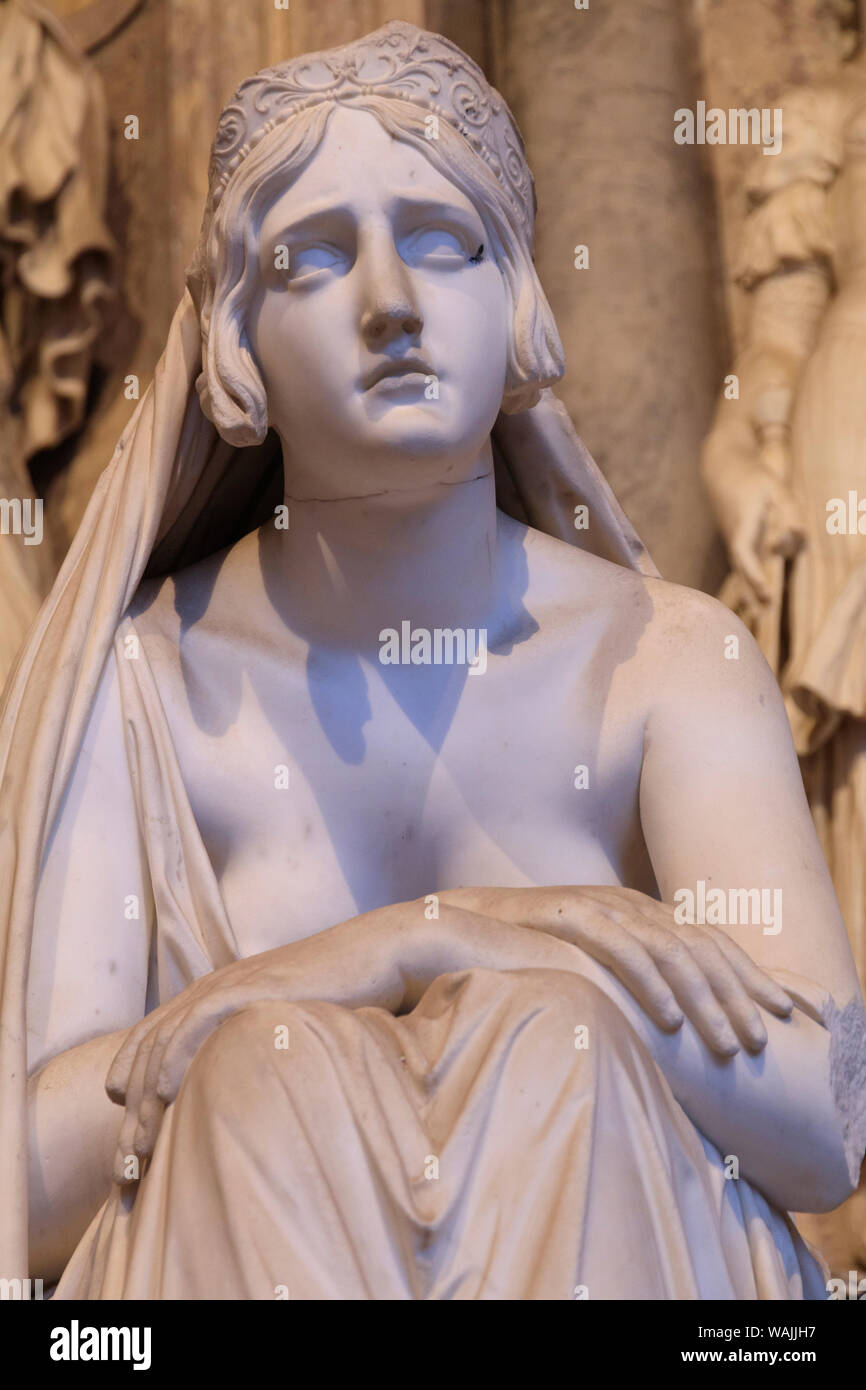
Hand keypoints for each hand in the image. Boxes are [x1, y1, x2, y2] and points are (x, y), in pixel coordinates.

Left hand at [104, 901, 428, 1181]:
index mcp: (214, 996)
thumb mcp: (283, 1024)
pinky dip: (175, 1054)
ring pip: (165, 1037)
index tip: (130, 1144)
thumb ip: (253, 1048)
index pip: (152, 1041)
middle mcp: (212, 988)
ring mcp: (230, 984)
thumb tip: (241, 1094)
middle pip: (148, 1045)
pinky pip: (199, 1019)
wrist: (375, 955)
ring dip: (147, 1093)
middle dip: (132, 1106)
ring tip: (141, 1142)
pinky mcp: (253, 985)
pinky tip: (165, 1089)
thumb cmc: (339, 994)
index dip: (132, 1089)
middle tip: (127, 1161)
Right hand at [434, 885, 793, 1055]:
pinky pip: (622, 949)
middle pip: (701, 946)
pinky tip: (669, 1018)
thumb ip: (633, 980)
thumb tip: (679, 1023)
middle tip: (760, 1041)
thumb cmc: (531, 954)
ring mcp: (601, 907)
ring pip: (671, 950)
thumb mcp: (595, 965)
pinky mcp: (570, 915)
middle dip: (737, 995)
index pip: (710, 941)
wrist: (466, 926)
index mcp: (642, 913)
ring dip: (704, 999)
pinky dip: (650, 983)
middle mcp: (630, 904)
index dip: (749, 976)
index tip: (782, 1015)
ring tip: (725, 1044)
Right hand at [702, 425, 803, 604]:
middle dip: (751, 592)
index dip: (755, 575)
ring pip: (742, 569)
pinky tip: (755, 599)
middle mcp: (736, 536)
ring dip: (750, 591)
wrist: (723, 470)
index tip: (767, 593)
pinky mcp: (738, 541)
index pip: (745, 554)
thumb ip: (790, 511)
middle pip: (741, 569)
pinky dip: (749, 581)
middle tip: (761, 617)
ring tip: (759, 615)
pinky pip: (744, 565)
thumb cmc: (753, 478)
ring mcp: (735, 540)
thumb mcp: (777, 487)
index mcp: (743, 524)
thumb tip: (800, 537)